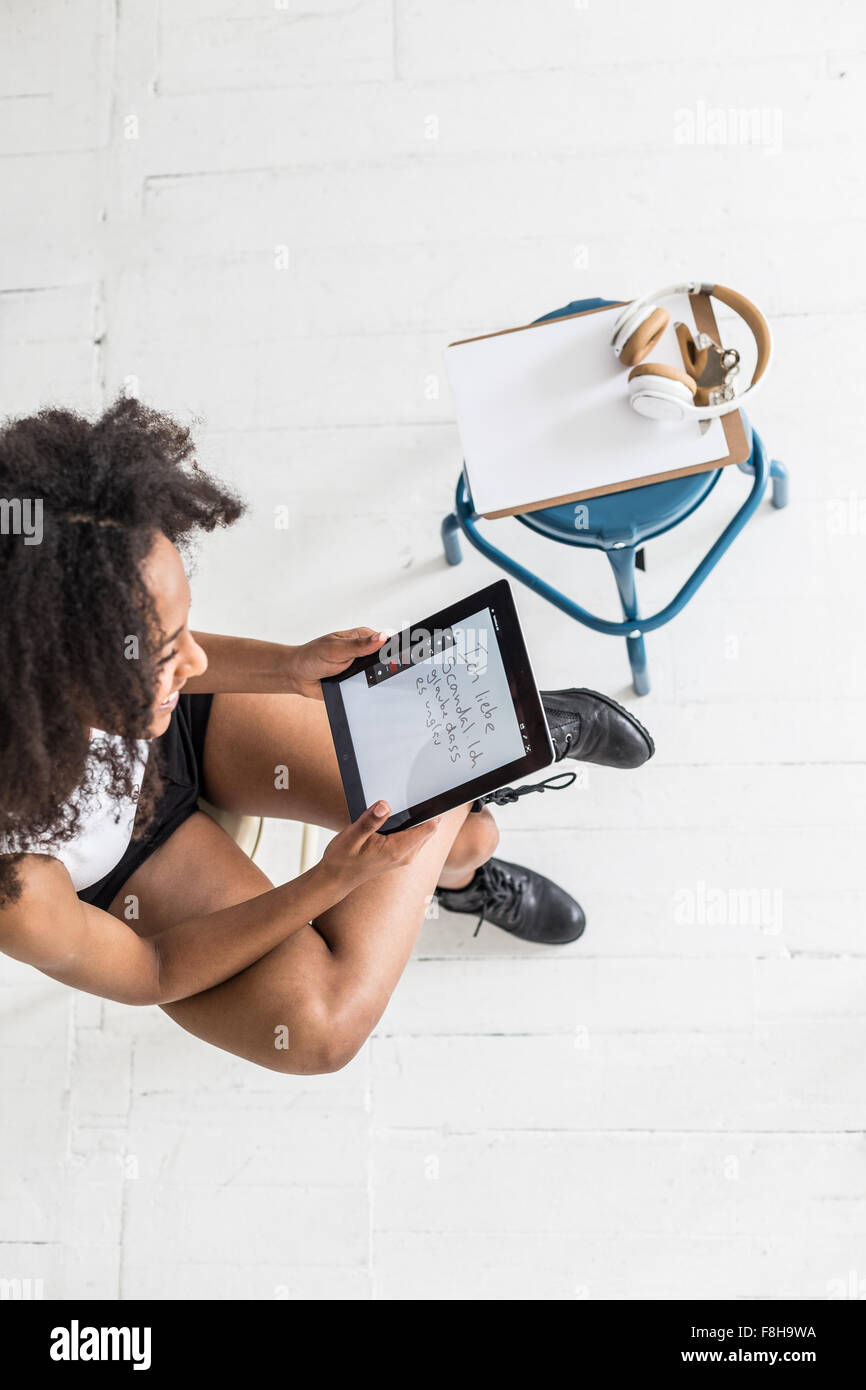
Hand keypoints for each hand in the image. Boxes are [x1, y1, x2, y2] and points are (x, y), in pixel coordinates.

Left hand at [288, 628, 387, 699]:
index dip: (396, 648)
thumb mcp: (336, 649)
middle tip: (386, 671)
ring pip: (378, 676)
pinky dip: (368, 691)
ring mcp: (360, 668)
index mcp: (362, 638)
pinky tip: (366, 691)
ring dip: (377, 681)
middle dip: (387, 667)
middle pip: (385, 661)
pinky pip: (368, 689)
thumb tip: (382, 637)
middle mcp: (363, 653)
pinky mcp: (356, 683)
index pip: (386, 641)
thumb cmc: (311, 657)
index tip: (404, 655)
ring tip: (370, 681)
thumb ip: (359, 645)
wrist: (297, 677)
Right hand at [321, 802, 439, 892]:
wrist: (336, 879)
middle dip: (424, 811)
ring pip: (423, 832)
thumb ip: (370, 820)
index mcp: (397, 849)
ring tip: (401, 804)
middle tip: (411, 794)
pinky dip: (409, 826)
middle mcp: (405, 855)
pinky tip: (395, 818)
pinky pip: (414, 837)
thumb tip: (385, 805)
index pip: (429, 827)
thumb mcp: (351, 837)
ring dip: (416, 819)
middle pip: (429, 828)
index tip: (427, 795)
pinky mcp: (400, 855)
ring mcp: (404, 857)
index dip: (432, 810)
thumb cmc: (342, 860)